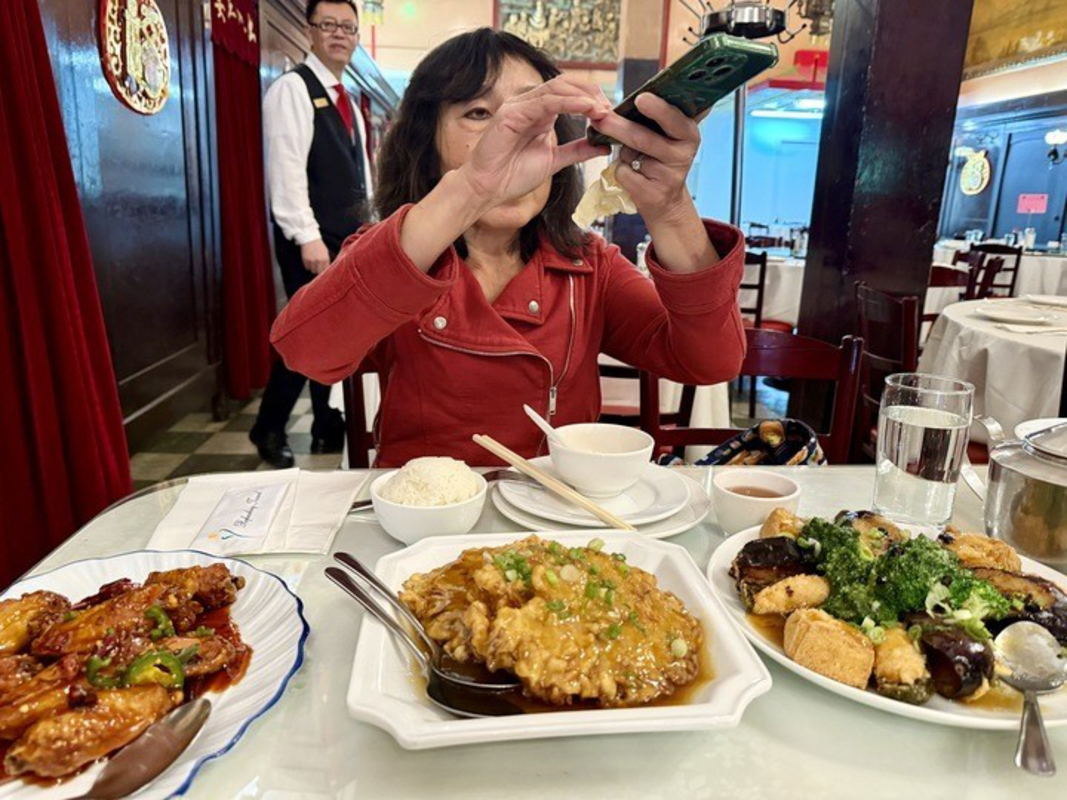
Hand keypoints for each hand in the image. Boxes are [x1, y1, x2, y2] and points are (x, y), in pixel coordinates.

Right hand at [300, 239, 330, 274]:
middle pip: (318, 272)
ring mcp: (312, 261)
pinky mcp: (306, 260)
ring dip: (312, 268)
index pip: (324, 270)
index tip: (321, 269)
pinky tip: (308, 260)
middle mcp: (319, 261)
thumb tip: (326, 269)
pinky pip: (307, 267)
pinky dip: (307, 265)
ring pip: (312, 270)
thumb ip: (326, 261)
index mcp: (325, 259)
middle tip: (316, 267)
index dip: (322, 270)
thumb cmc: (319, 246)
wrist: (310, 239)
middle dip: (317, 270)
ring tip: (312, 262)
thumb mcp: (326, 252)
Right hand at [456, 76, 611, 209]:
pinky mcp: (512, 113)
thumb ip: (577, 150)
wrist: (487, 189)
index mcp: (540, 112)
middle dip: (591, 93)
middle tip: (609, 109)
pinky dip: (569, 103)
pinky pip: (546, 101)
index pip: (569, 92)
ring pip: (557, 88)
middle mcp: (530, 104)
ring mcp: (520, 106)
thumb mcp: (554, 160)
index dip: (592, 98)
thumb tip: (602, 145)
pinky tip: (586, 109)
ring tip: (601, 109)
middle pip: (566, 84)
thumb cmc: (512, 175)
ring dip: (583, 96)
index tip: (610, 114)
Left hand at [588, 94, 700, 224]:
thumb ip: (667, 114)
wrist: (666, 199)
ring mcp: (668, 177)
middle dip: (620, 126)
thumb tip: (666, 86)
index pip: (675, 118)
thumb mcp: (672, 136)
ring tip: (608, 136)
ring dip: (617, 147)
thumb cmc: (662, 158)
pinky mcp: (652, 194)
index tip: (641, 98)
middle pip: (645, 137)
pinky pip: (625, 174)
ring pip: (631, 155)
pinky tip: (630, 172)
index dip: (658, 109)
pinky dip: (620, 170)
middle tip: (602, 118)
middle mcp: (682, 155)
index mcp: (689, 134)